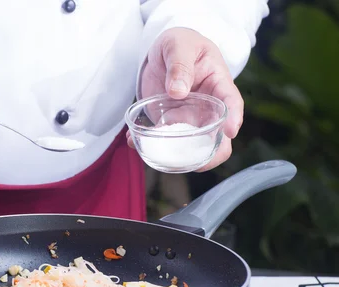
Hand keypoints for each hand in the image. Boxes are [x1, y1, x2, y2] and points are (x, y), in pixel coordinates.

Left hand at [129, 28, 243, 170]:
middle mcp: (207, 107)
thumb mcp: (178, 45)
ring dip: (176, 155)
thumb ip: (180, 65)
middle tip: (195, 162)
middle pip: (218, 136)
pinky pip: (163, 140)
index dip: (234, 118)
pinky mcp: (170, 124)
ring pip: (191, 145)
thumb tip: (178, 92)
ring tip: (155, 152)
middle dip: (210, 154)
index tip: (230, 131)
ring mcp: (189, 119)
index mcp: (218, 84)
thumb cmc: (179, 44)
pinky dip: (148, 144)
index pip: (231, 102)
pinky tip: (132, 141)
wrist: (163, 52)